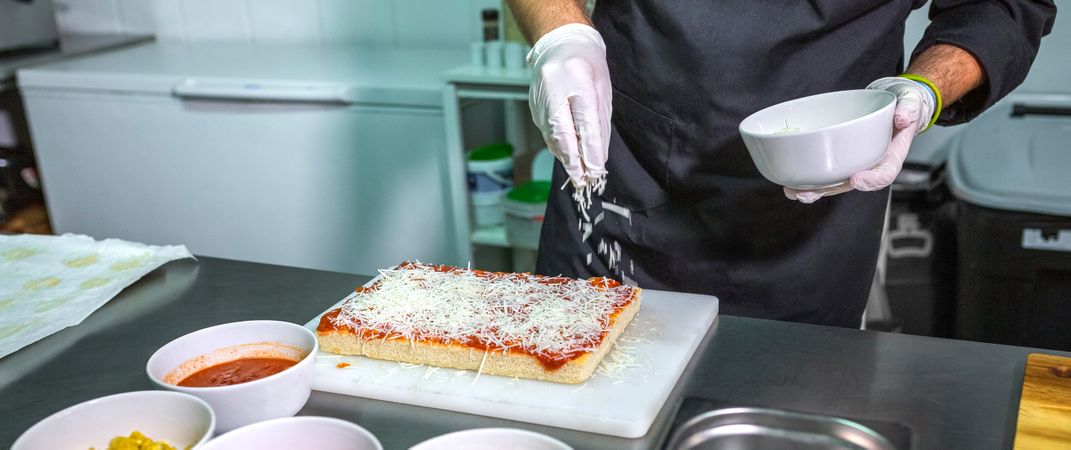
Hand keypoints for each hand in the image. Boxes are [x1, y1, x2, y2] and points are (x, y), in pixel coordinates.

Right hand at [527, 23, 611, 187]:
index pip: (584, 122)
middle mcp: (554, 90)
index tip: (596, 169)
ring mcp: (540, 99)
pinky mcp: (534, 107)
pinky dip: (558, 147)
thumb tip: (598, 154)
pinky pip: (548, 131)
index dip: (590, 149)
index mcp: (577, 80)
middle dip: (574, 161)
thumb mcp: (601, 88)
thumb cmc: (587, 64)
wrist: (559, 43)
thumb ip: (599, 121)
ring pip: (553, 136)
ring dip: (565, 158)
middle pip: (563, 133)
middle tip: (584, 182)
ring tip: (578, 177)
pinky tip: (568, 158)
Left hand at [785, 77, 935, 202]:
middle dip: (829, 191)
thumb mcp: (913, 102)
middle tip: (807, 194)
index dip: (871, 180)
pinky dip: (810, 177)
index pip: (884, 174)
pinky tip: (791, 181)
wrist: (896, 103)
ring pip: (835, 182)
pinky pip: (827, 171)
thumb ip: (910, 109)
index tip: (856, 178)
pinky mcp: (842, 157)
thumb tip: (902, 118)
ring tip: (793, 193)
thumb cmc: (905, 105)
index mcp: (892, 156)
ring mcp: (856, 162)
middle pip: (851, 185)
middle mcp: (872, 164)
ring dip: (813, 190)